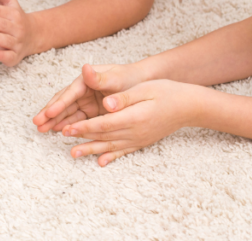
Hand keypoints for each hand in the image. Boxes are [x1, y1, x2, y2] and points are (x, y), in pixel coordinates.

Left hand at [0, 0, 41, 65]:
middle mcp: (16, 28)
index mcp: (13, 13)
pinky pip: (8, 56)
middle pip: (1, 24)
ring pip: (6, 40)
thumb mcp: (9, 1)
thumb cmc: (14, 17)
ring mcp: (17, 42)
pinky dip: (0, 55)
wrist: (34, 35)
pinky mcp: (15, 56)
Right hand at [33, 63, 141, 132]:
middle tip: (37, 123)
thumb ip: (100, 77)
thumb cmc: (129, 78)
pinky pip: (77, 119)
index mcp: (86, 80)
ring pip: (67, 113)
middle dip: (50, 113)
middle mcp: (83, 90)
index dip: (59, 104)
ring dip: (55, 121)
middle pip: (63, 103)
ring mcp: (86, 102)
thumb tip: (85, 68)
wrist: (143, 85)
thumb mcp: (116, 78)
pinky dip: (67, 125)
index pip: (69, 94)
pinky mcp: (92, 112)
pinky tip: (57, 131)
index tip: (49, 113)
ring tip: (41, 129)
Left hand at [57, 79, 200, 166]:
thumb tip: (106, 103)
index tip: (68, 128)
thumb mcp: (145, 89)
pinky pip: (123, 151)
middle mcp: (134, 132)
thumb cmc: (167, 93)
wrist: (189, 107)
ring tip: (73, 154)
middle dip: (81, 137)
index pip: (103, 124)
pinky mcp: (142, 141)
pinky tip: (101, 162)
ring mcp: (138, 139)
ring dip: (91, 149)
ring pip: (110, 146)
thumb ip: (124, 98)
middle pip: (103, 136)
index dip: (84, 127)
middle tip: (62, 137)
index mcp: (133, 117)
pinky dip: (111, 156)